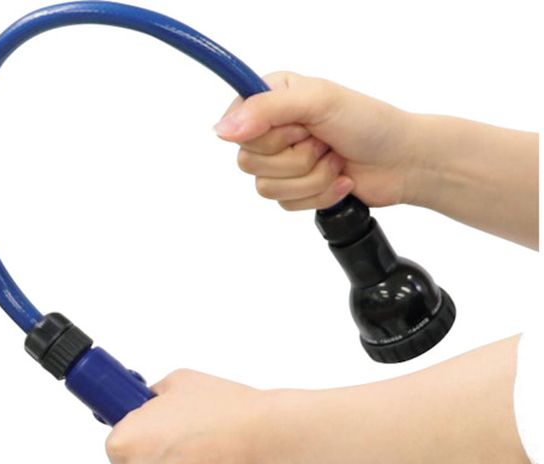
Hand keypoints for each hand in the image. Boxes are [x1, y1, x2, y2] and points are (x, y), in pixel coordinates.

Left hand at [105, 369, 286, 463]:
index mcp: (129, 442)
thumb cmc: (229, 410)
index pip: (117, 446)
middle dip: (161, 461)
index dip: (142, 437)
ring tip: (215, 461)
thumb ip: (155, 397)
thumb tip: (150, 405)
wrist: (272, 441)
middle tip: (194, 444)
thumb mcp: (182, 382)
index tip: (159, 433)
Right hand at [214, 71, 417, 210]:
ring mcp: (283, 163)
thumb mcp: (317, 101)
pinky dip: (319, 195)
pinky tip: (339, 179)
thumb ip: (266, 109)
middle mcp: (272, 130)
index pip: (237, 128)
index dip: (269, 136)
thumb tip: (222, 130)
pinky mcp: (295, 191)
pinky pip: (286, 205)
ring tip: (334, 160)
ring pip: (267, 188)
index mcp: (271, 99)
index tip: (299, 128)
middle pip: (250, 162)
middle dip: (296, 158)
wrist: (402, 162)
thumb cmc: (369, 123)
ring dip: (311, 178)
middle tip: (322, 142)